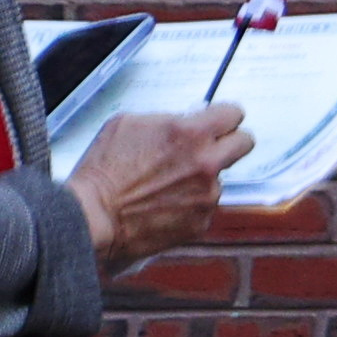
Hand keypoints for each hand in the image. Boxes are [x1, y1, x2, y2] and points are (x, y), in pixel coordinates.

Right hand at [67, 108, 245, 264]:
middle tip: (210, 148)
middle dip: (230, 142)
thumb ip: (167, 119)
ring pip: (218, 178)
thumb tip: (185, 121)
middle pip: (244, 143)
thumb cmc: (103, 172)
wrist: (92, 218)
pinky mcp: (201, 222)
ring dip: (200, 179)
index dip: (223, 117)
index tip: (217, 122)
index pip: (233, 114)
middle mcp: (207, 163)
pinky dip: (190, 205)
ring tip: (164, 186)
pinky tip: (162, 206)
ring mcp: (207, 195)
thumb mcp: (128, 124)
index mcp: (192, 133)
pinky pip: (204, 206)